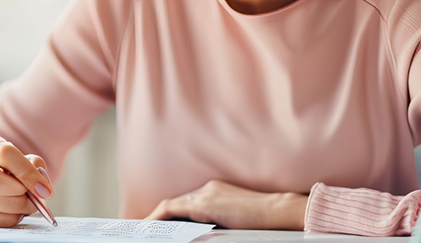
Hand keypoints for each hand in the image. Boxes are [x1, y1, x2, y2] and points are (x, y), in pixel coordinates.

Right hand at [0, 136, 53, 226]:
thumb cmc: (4, 169)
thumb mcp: (20, 159)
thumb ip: (33, 165)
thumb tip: (41, 187)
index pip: (5, 154)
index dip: (26, 172)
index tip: (45, 189)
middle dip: (22, 193)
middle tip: (35, 197)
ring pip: (0, 204)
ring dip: (22, 207)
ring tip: (24, 201)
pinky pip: (1, 220)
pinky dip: (14, 217)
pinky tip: (13, 210)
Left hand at [143, 180, 306, 229]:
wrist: (278, 211)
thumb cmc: (265, 219)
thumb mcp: (237, 219)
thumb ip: (219, 221)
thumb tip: (204, 233)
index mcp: (217, 191)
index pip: (188, 203)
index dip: (172, 214)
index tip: (161, 225)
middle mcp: (207, 188)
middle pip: (176, 203)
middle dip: (160, 217)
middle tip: (145, 228)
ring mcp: (204, 194)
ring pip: (170, 206)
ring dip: (155, 219)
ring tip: (142, 230)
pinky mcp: (202, 204)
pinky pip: (170, 210)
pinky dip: (157, 218)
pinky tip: (148, 227)